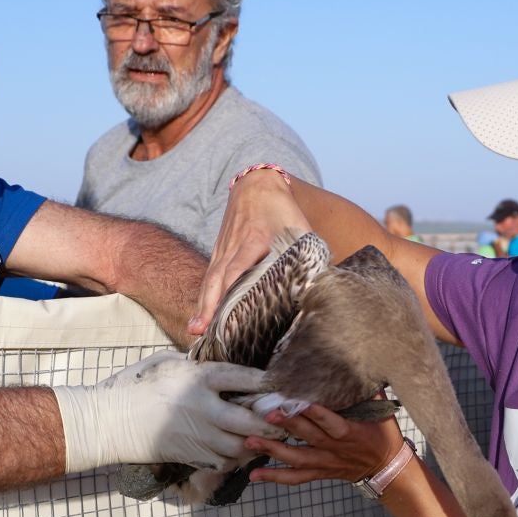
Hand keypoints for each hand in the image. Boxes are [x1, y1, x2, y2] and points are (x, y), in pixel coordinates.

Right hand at [50, 351, 277, 472]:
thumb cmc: (140, 386)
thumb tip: (224, 367)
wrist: (113, 420)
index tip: (282, 384)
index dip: (266, 382)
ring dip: (257, 442)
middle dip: (271, 422)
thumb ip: (197, 366)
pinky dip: (237, 458)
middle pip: (251, 419)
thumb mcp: (168, 364)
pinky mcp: (192, 454)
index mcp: (198, 378)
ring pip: (241, 445)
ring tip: (269, 437)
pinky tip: (242, 450)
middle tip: (283, 420)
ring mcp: (198, 434)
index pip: (243, 378)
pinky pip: (224, 461)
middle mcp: (203, 407)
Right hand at [190, 170, 309, 336]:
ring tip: (196, 330)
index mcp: (254, 240)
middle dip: (210, 305)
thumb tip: (321, 282)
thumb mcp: (299, 227)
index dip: (232, 290)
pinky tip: (201, 316)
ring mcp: (223, 249)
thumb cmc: (282, 209)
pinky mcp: (219, 251)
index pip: (238, 268)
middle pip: (218, 278)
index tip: (230, 313)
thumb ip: (308, 253)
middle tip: (202, 331)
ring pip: (210, 279)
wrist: (256, 184)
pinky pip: (209, 276)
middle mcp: (234, 246)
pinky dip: (204, 296)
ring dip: (203, 305)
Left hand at [245, 403, 402, 487]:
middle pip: (309, 437)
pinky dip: (275, 477)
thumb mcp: (383, 412)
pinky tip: (254, 475)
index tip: (298, 400)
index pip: (331, 421)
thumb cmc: (385, 436)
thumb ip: (369, 390)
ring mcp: (326, 462)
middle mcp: (336, 448)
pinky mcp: (319, 472)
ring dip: (273, 450)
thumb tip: (360, 363)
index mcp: (351, 432)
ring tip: (250, 442)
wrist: (388, 470)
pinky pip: (296, 478)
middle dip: (288, 425)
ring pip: (297, 459)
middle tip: (267, 414)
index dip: (315, 412)